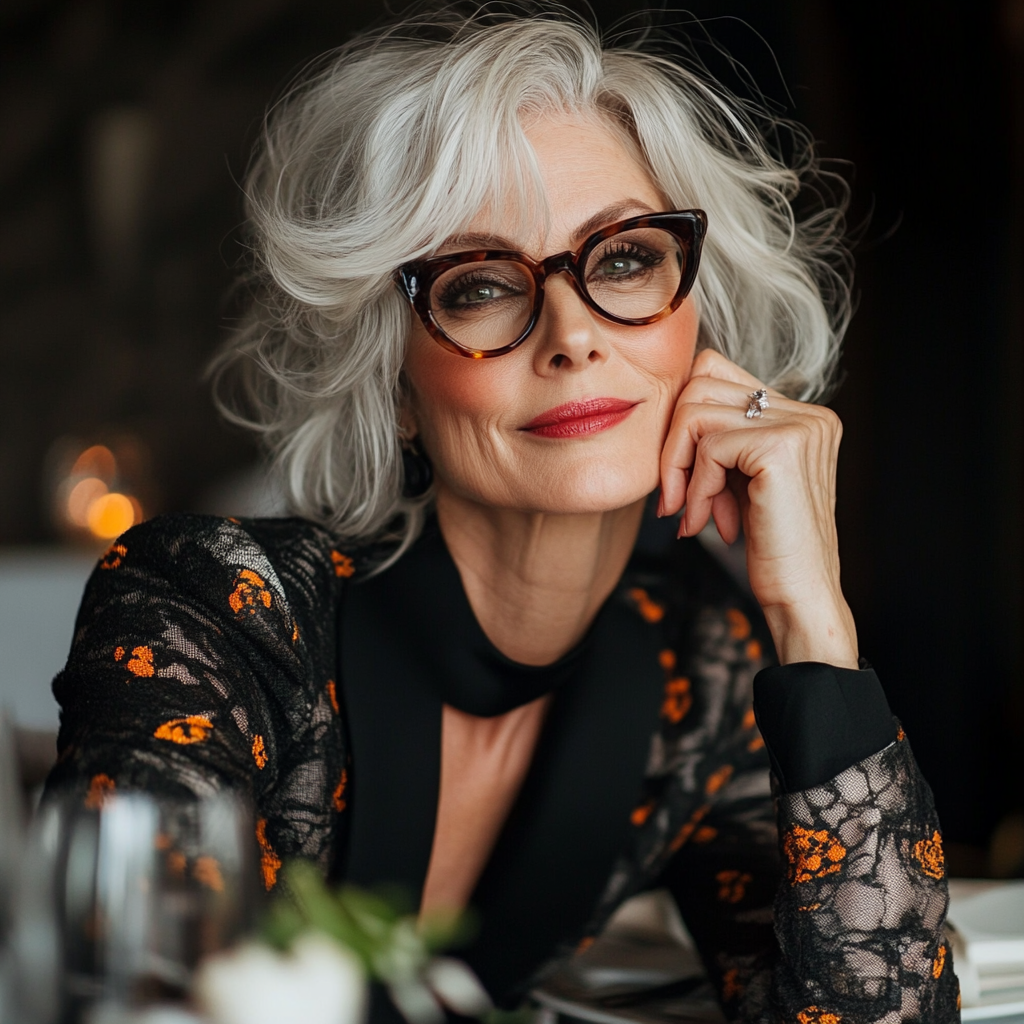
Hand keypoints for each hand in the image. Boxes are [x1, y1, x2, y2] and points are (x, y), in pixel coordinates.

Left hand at [658, 349, 858, 668]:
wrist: (800, 596)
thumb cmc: (768, 546)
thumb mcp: (741, 480)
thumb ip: (719, 439)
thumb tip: (666, 408)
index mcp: (802, 414)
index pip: (714, 371)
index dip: (682, 419)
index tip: (679, 473)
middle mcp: (808, 412)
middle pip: (700, 383)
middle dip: (674, 444)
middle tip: (674, 498)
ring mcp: (799, 425)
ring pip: (695, 412)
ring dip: (679, 470)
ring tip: (690, 513)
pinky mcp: (781, 448)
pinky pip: (707, 448)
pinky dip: (694, 488)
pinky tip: (704, 522)